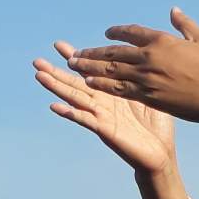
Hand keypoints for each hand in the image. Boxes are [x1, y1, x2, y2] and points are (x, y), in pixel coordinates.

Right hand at [34, 45, 176, 174]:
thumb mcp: (149, 93)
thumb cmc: (157, 126)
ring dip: (56, 87)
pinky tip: (54, 106)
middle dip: (55, 71)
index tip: (58, 45)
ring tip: (39, 75)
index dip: (74, 58)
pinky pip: (85, 120)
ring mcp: (102, 116)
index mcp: (111, 91)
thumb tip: (141, 54)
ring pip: (74, 98)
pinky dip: (70, 113)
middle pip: (74, 84)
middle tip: (37, 60)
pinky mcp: (105, 130)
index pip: (89, 71)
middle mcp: (102, 102)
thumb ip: (139, 76)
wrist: (161, 154)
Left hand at [60, 10, 198, 124]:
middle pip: (114, 53)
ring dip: (91, 68)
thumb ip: (184, 24)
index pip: (131, 33)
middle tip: (75, 53)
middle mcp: (150, 58)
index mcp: (162, 41)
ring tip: (75, 66)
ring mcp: (148, 79)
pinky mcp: (149, 98)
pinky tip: (90, 82)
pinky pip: (119, 90)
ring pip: (112, 71)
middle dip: (93, 53)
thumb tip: (172, 10)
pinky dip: (103, 84)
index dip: (117, 33)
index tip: (107, 34)